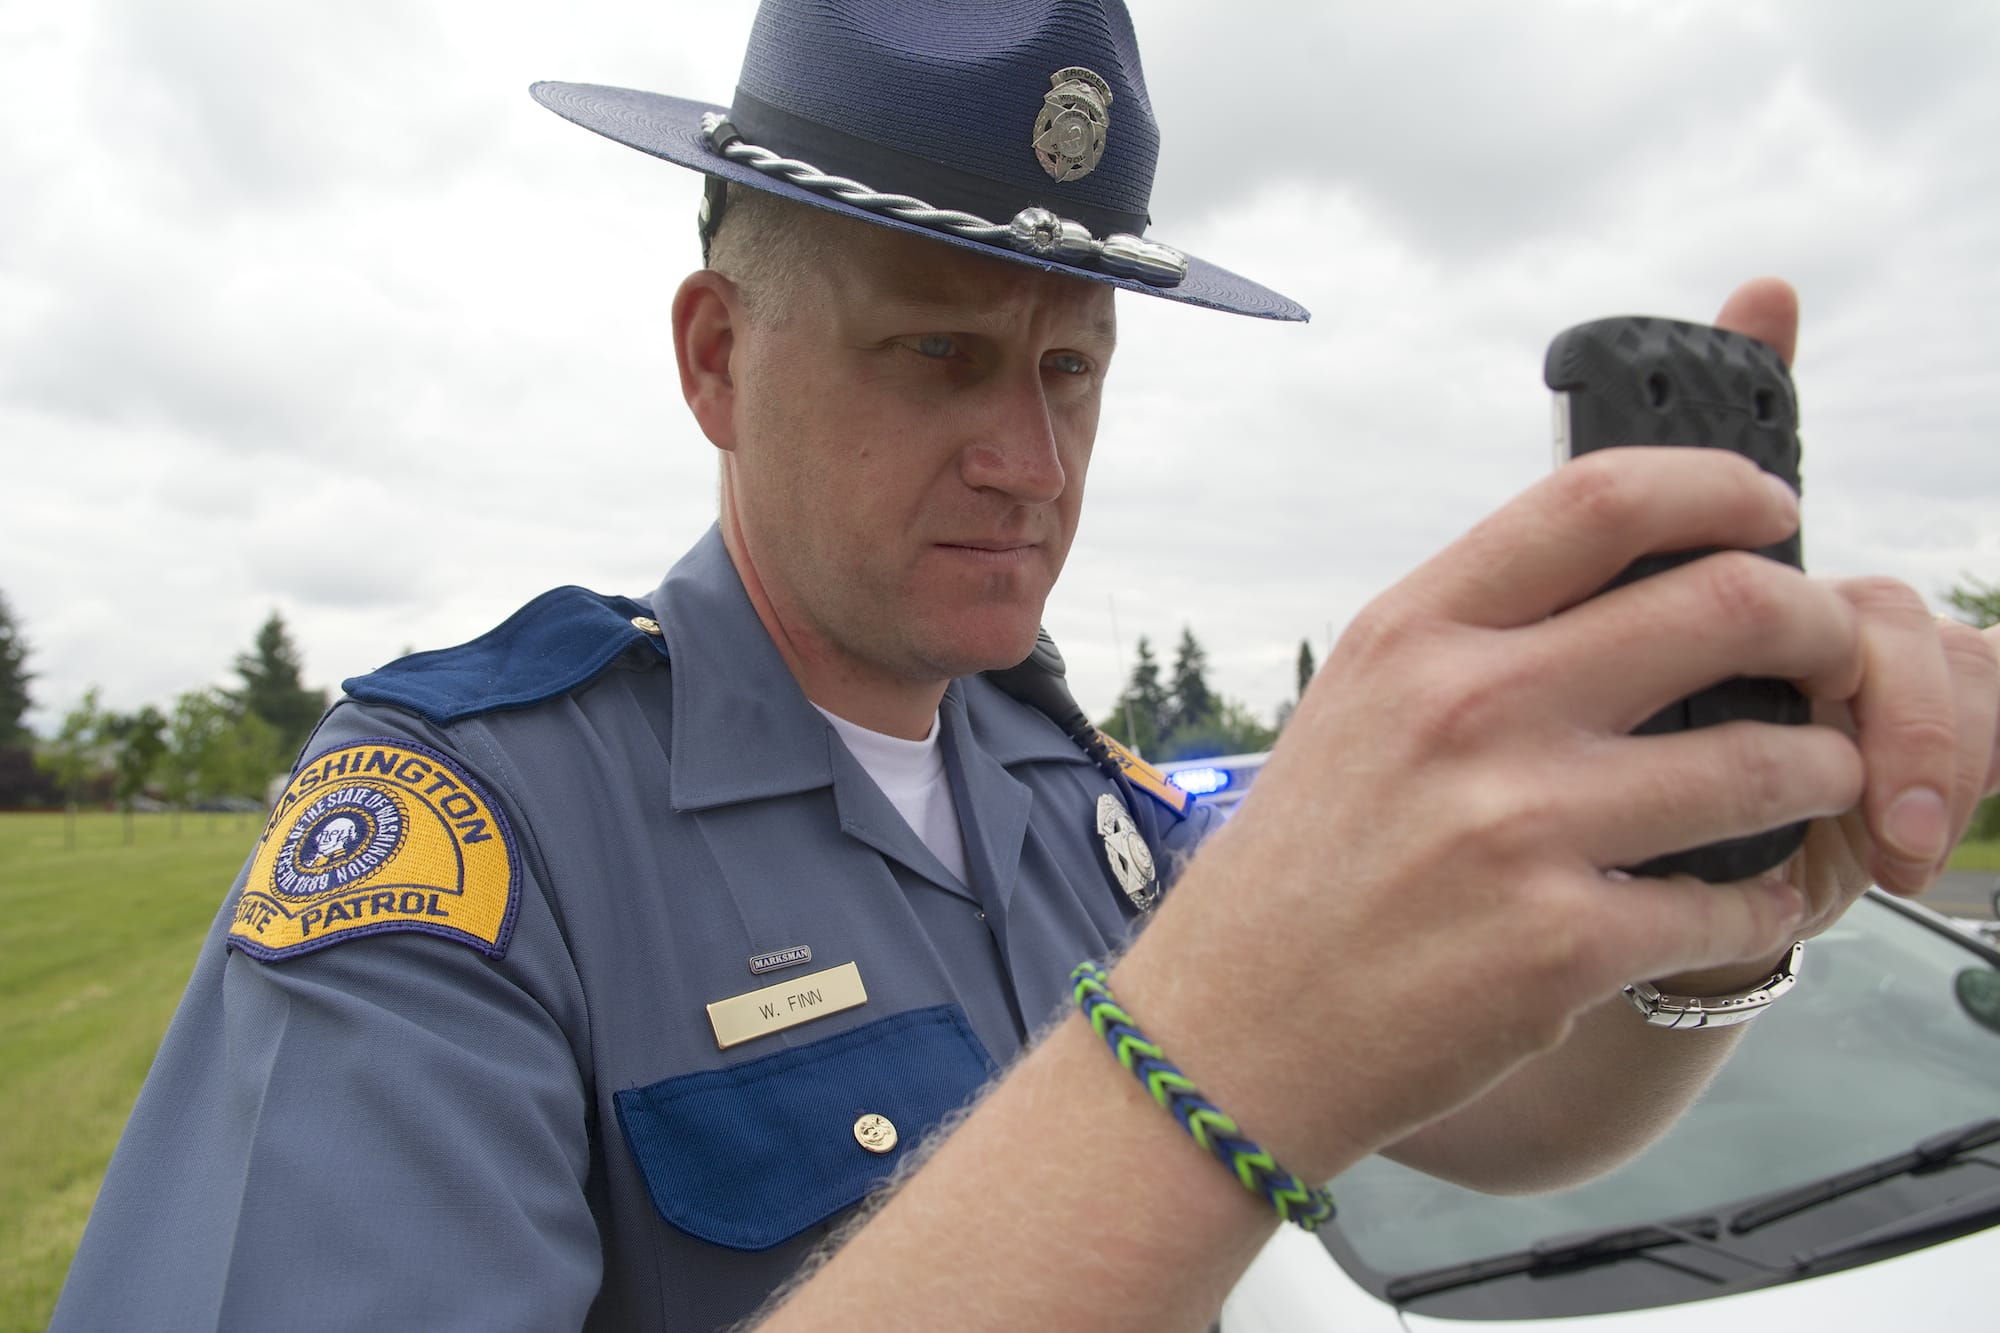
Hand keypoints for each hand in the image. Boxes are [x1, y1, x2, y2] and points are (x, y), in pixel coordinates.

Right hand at [1118, 278, 1999, 1177]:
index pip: (1597, 501)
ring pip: (1764, 763)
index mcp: (1413, 634)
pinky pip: (1733, 906)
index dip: (1718, 489)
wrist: (1230, 1034)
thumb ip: (1477, 640)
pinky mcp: (1561, 946)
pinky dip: (1770, 903)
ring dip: (1823, 771)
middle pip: (1724, 606)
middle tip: (1836, 660)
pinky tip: (1753, 901)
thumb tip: (1634, 588)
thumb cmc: (1300, 872)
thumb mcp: (1359, 709)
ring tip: (1817, 783)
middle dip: (1821, 628)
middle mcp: (1467, 709)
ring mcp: (1518, 828)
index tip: (1771, 515)